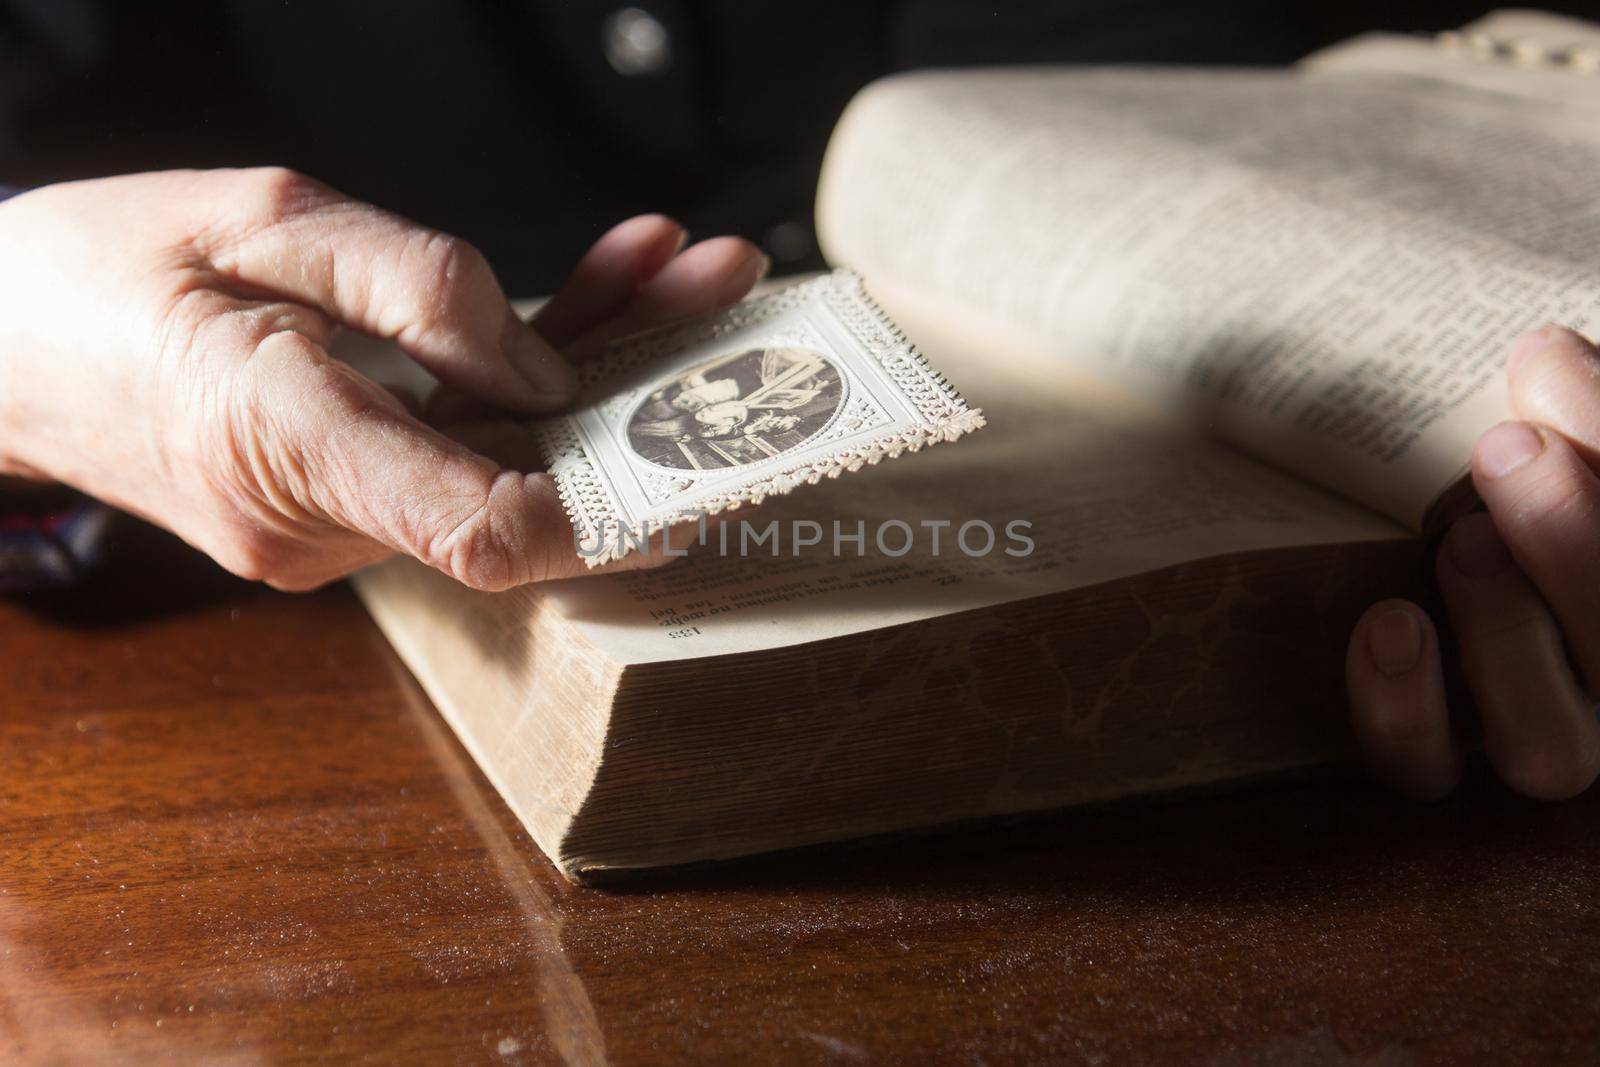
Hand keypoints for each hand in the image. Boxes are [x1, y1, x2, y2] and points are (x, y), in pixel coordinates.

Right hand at [0, 169, 765, 589]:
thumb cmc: (102, 267)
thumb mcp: (261, 217)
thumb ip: (417, 288)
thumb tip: (547, 363)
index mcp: (282, 445)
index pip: (484, 529)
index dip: (610, 510)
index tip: (705, 460)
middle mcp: (319, 520)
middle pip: (525, 477)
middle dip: (640, 385)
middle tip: (732, 284)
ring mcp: (331, 525)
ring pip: (503, 454)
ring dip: (600, 362)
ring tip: (687, 266)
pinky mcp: (341, 502)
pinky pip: (457, 443)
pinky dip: (526, 373)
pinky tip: (598, 288)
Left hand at [1346, 326, 1599, 799]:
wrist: (1447, 539)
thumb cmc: (1521, 490)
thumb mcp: (1556, 451)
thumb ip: (1574, 419)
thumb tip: (1543, 357)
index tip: (1544, 363)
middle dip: (1577, 546)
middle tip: (1506, 448)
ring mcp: (1541, 741)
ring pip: (1549, 748)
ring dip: (1506, 634)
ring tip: (1459, 536)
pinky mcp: (1433, 761)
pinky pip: (1423, 769)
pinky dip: (1401, 706)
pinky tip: (1387, 623)